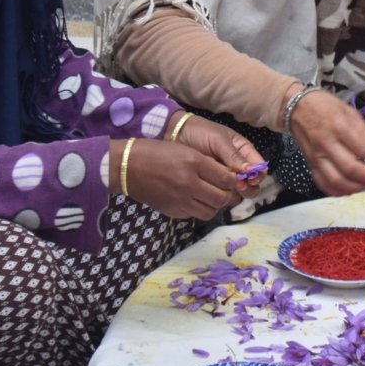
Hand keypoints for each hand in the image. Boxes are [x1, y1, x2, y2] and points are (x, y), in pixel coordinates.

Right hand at [113, 136, 246, 220]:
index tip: (236, 179)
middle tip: (228, 190)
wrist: (128, 167)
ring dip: (215, 205)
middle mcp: (189, 183)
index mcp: (194, 162)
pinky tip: (197, 201)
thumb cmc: (156, 152)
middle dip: (229, 195)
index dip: (235, 180)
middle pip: (221, 197)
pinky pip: (195, 215)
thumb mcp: (185, 150)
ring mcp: (180, 200)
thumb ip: (206, 163)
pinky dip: (200, 209)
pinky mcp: (173, 211)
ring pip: (211, 211)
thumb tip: (226, 176)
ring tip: (213, 197)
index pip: (225, 178)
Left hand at [167, 112, 266, 198]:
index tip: (250, 178)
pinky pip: (222, 195)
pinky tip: (214, 192)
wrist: (176, 136)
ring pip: (238, 192)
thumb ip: (233, 155)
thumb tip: (250, 171)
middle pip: (252, 184)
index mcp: (244, 151)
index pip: (259, 167)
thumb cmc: (201, 133)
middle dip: (248, 187)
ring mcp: (225, 177)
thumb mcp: (218, 140)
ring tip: (224, 188)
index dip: (258, 175)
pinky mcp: (213, 185)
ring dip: (235, 193)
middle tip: (238, 185)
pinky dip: (221, 196)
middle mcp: (238, 166)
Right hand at [287, 88, 364, 195]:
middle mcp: (326, 144)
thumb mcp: (348, 111)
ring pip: (337, 181)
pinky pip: (324, 184)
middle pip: (350, 169)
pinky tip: (351, 189)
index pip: (363, 149)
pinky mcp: (310, 165)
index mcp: (339, 127)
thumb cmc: (324, 107)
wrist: (296, 108)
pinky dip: (339, 191)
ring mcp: (316, 157)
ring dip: (357, 188)